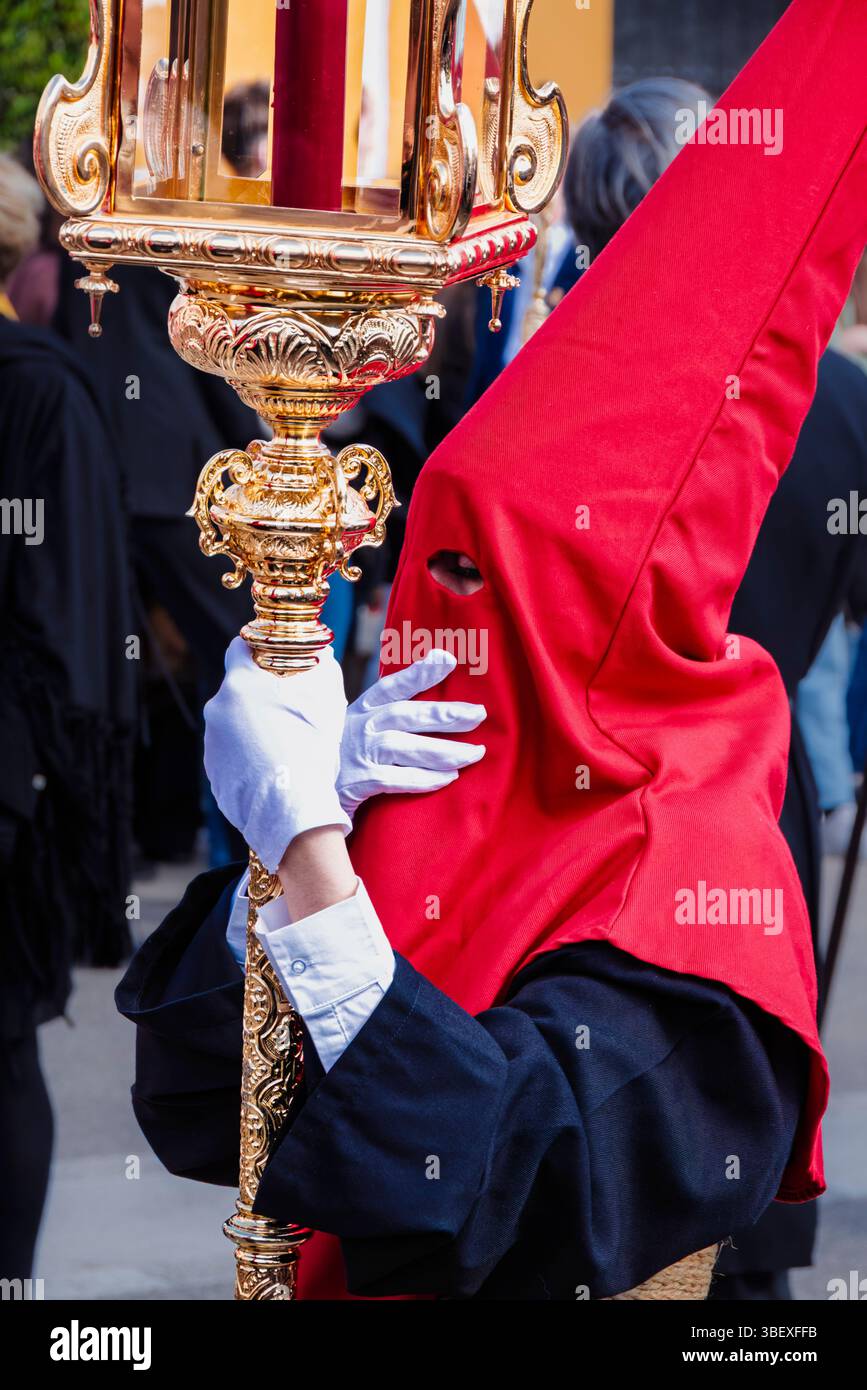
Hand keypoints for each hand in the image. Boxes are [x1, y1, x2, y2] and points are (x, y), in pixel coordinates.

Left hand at [204, 637, 349, 873]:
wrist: (294, 805)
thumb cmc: (313, 748)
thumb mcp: (327, 698)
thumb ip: (320, 667)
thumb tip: (320, 653)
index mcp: (241, 682)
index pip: (238, 647)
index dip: (256, 649)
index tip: (270, 658)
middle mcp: (218, 707)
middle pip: (237, 689)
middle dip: (257, 695)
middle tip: (285, 710)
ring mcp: (212, 740)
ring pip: (232, 722)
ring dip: (250, 727)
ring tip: (280, 746)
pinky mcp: (212, 769)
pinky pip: (229, 752)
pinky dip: (245, 755)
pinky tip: (269, 767)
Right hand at [338, 648, 486, 821]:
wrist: (301, 794)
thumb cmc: (335, 761)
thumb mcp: (352, 731)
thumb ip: (381, 719)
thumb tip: (426, 710)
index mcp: (359, 711)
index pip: (391, 687)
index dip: (419, 672)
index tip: (447, 658)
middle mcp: (358, 727)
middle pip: (407, 714)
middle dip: (445, 714)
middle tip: (478, 713)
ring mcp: (357, 753)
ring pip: (406, 747)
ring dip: (444, 750)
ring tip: (474, 753)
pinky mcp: (357, 782)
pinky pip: (398, 779)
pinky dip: (425, 779)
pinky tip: (448, 778)